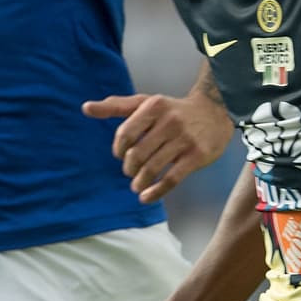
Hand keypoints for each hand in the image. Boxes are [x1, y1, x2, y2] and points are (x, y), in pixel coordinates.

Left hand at [83, 90, 232, 201]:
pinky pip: (171, 180)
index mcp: (153, 106)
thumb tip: (85, 108)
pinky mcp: (196, 157)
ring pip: (152, 169)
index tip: (121, 155)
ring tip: (137, 185)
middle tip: (130, 172)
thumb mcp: (146, 103)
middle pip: (137, 154)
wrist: (215, 112)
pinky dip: (155, 192)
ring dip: (139, 182)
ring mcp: (184, 140)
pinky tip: (146, 197)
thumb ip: (116, 106)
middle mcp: (169, 121)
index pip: (125, 134)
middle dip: (129, 168)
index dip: (119, 150)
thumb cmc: (173, 110)